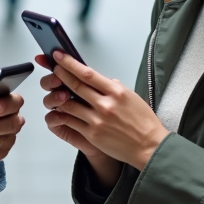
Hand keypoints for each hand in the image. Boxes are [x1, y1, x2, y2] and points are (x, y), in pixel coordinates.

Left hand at [41, 52, 167, 172]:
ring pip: (69, 104)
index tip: (60, 56)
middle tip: (53, 67)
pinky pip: (71, 121)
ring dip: (58, 95)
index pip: (87, 73)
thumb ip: (115, 88)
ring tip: (55, 90)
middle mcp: (106, 104)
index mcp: (116, 92)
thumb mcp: (132, 97)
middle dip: (61, 74)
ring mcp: (97, 120)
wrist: (149, 147)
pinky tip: (59, 110)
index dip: (70, 63)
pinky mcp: (92, 134)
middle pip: (75, 85)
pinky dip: (62, 114)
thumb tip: (105, 80)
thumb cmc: (144, 122)